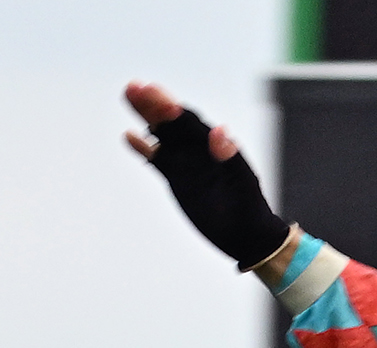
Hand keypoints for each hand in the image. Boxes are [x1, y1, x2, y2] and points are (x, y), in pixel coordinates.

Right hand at [121, 82, 291, 269]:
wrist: (244, 232)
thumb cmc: (249, 206)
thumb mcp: (242, 180)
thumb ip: (229, 155)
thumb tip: (219, 131)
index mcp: (214, 144)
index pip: (190, 121)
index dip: (173, 108)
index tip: (157, 96)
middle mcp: (197, 147)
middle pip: (171, 120)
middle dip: (154, 103)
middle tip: (134, 85)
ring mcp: (185, 160)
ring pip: (161, 133)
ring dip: (146, 115)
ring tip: (127, 93)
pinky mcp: (176, 176)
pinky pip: (157, 158)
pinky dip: (143, 148)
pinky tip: (129, 136)